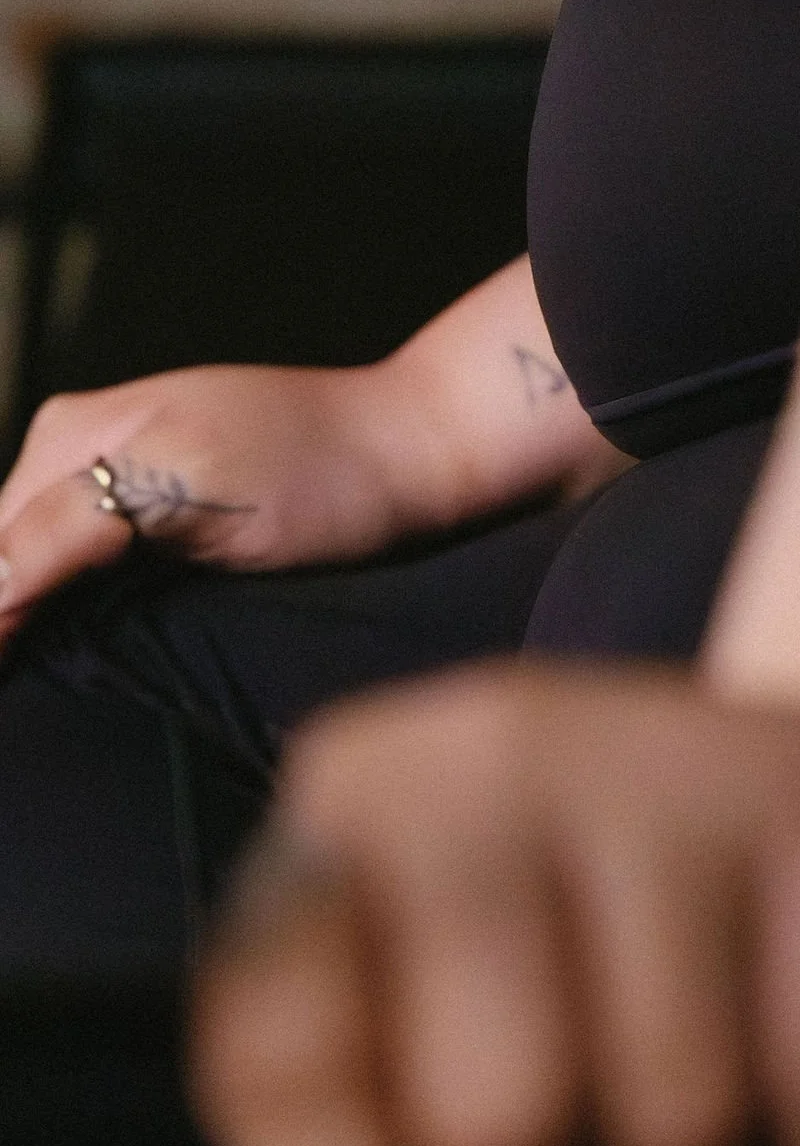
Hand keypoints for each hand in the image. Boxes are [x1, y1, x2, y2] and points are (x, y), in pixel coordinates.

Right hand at [0, 365, 426, 656]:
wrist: (413, 455)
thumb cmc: (314, 468)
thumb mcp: (180, 491)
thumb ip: (68, 528)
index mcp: (70, 437)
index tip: (7, 684)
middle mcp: (82, 458)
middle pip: (7, 563)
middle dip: (9, 623)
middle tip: (21, 708)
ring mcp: (121, 494)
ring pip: (42, 579)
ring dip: (34, 631)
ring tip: (41, 692)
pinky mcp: (163, 532)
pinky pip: (90, 584)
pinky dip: (75, 627)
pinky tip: (77, 669)